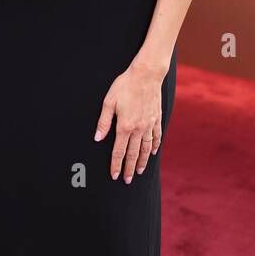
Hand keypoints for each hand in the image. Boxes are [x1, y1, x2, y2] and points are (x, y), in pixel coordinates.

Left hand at [94, 61, 164, 182]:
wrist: (146, 75)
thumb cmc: (124, 86)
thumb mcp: (109, 102)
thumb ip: (103, 122)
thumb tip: (98, 138)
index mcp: (125, 126)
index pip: (119, 151)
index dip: (116, 164)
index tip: (115, 175)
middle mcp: (139, 129)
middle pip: (133, 154)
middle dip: (129, 168)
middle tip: (128, 180)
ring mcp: (149, 124)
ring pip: (146, 148)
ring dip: (142, 161)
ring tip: (140, 171)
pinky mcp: (157, 119)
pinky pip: (156, 137)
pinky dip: (155, 146)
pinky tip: (152, 153)